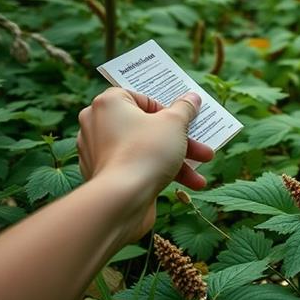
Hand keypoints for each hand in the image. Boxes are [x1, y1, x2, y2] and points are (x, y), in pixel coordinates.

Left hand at [76, 87, 214, 240]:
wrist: (121, 201)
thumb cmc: (145, 152)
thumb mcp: (175, 123)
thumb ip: (185, 108)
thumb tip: (192, 98)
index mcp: (109, 103)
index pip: (142, 98)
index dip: (168, 110)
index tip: (185, 121)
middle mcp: (97, 124)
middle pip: (146, 126)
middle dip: (179, 140)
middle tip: (202, 149)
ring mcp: (98, 152)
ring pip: (143, 149)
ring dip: (175, 160)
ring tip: (199, 176)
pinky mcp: (103, 176)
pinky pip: (135, 167)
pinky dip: (157, 173)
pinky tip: (185, 184)